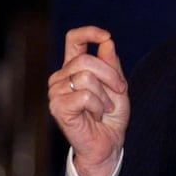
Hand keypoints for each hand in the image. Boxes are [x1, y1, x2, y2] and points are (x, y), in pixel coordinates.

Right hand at [48, 26, 129, 175]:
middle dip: (110, 75)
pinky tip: (96, 116)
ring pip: (86, 78)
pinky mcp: (57, 107)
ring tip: (104, 108)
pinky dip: (98, 106)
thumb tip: (107, 42)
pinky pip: (84, 96)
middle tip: (119, 90)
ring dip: (104, 95)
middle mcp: (61, 77)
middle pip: (85, 60)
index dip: (89, 33)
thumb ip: (112, 64)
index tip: (106, 36)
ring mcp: (56, 92)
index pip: (74, 39)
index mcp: (74, 67)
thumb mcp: (117, 84)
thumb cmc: (111, 115)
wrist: (108, 143)